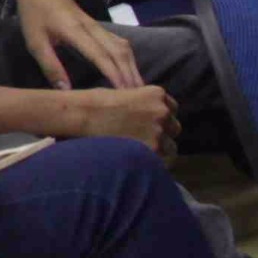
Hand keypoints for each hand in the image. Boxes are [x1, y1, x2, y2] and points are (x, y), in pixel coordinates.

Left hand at [16, 0, 139, 91]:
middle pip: (119, 51)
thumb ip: (50, 66)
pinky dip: (127, 57)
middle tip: (138, 96)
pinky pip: (119, 41)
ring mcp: (96, 25)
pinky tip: (129, 69)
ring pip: (122, 45)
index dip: (114, 75)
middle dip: (130, 74)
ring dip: (131, 65)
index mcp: (75, 31)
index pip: (101, 56)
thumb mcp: (35, 43)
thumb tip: (66, 90)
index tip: (124, 93)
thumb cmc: (34, 15)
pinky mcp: (97, 25)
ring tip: (138, 86)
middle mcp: (91, 27)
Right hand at [58, 85, 181, 157]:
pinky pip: (163, 162)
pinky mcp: (153, 149)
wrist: (83, 115)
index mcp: (157, 94)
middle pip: (174, 128)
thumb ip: (142, 107)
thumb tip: (147, 122)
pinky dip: (153, 163)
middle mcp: (163, 111)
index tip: (148, 125)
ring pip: (171, 147)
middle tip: (143, 141)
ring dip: (159, 150)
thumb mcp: (125, 96)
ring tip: (140, 154)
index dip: (160, 119)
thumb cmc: (95, 104)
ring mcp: (159, 130)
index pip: (172, 110)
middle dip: (162, 134)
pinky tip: (139, 163)